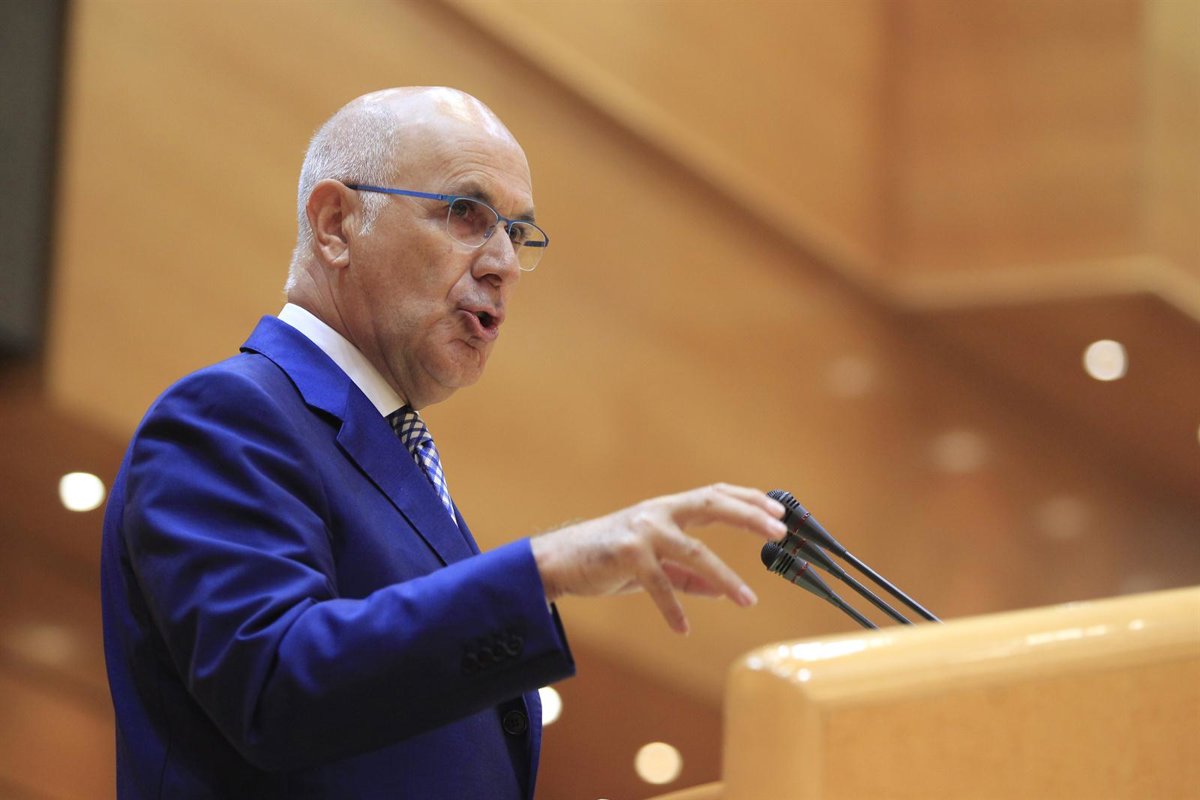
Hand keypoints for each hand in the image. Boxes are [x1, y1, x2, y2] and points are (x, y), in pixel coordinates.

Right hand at [529, 484, 787, 633]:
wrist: (557, 561)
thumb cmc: (605, 559)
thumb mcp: (651, 564)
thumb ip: (685, 575)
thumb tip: (721, 590)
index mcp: (666, 509)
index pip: (715, 495)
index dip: (748, 500)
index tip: (778, 511)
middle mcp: (657, 512)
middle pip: (712, 505)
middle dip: (749, 516)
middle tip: (780, 532)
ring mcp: (642, 530)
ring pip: (695, 551)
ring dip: (725, 577)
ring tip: (748, 600)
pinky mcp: (626, 554)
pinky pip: (659, 584)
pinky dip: (673, 609)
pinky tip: (683, 628)